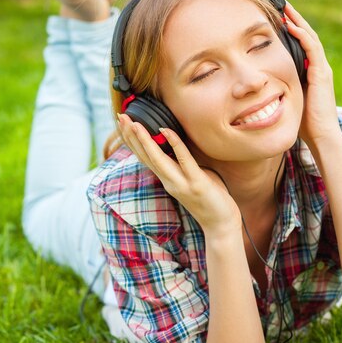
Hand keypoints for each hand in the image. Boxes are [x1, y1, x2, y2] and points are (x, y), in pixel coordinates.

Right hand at [117, 113, 241, 236]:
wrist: (220, 225)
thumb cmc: (209, 198)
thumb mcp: (191, 178)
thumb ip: (182, 163)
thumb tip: (178, 144)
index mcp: (166, 178)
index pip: (144, 156)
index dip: (132, 140)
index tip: (123, 123)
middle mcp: (169, 181)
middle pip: (145, 155)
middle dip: (131, 135)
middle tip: (120, 117)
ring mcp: (181, 183)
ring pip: (157, 158)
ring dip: (144, 140)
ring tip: (133, 123)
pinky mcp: (197, 184)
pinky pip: (184, 160)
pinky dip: (174, 144)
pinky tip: (165, 130)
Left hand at [284, 2, 341, 147]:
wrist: (320, 135)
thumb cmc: (303, 122)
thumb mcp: (287, 100)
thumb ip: (278, 90)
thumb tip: (257, 87)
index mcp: (310, 72)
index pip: (301, 45)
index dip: (291, 31)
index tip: (278, 19)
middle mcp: (318, 67)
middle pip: (307, 37)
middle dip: (295, 20)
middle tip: (283, 6)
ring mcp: (321, 69)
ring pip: (311, 38)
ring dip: (298, 22)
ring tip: (287, 10)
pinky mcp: (321, 74)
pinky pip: (313, 49)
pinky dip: (303, 36)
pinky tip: (292, 27)